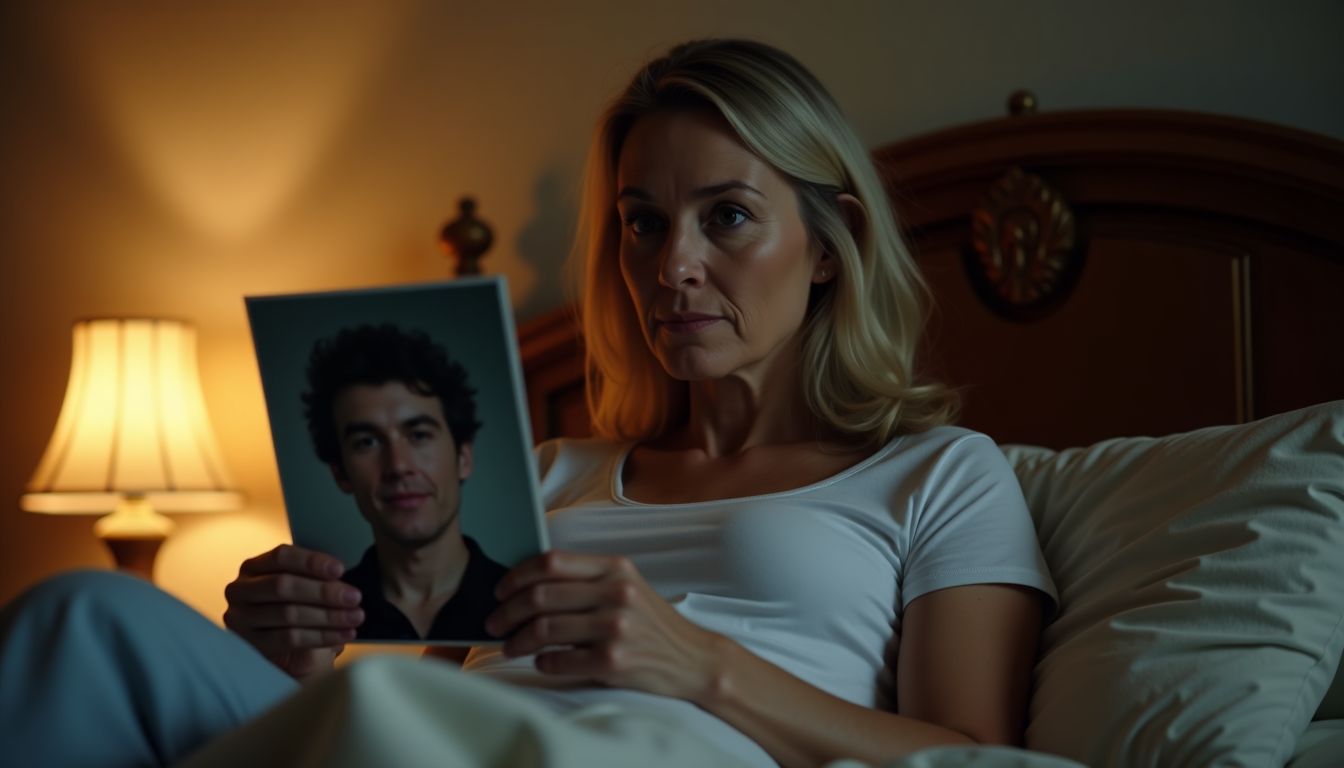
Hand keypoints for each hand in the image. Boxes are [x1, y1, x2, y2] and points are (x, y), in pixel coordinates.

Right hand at [223, 544, 363, 679]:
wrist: (282, 645)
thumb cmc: (295, 605)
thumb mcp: (301, 585)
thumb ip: (315, 575)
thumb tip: (342, 574)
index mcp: (253, 566)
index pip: (281, 557)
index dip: (311, 562)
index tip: (340, 569)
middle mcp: (240, 590)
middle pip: (283, 585)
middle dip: (323, 592)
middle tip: (354, 597)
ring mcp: (241, 618)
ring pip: (288, 614)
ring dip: (327, 616)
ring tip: (355, 617)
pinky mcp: (251, 645)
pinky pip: (289, 639)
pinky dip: (321, 636)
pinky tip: (343, 635)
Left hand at [486, 551, 723, 701]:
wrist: (692, 659)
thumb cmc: (651, 623)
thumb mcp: (627, 586)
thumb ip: (587, 580)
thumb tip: (528, 585)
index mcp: (615, 568)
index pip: (551, 562)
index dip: (517, 576)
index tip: (500, 590)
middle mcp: (616, 593)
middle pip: (541, 596)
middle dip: (507, 611)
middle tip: (494, 622)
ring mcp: (616, 627)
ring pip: (544, 629)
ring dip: (518, 640)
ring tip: (509, 646)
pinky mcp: (614, 661)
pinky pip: (559, 661)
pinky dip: (542, 663)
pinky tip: (541, 662)